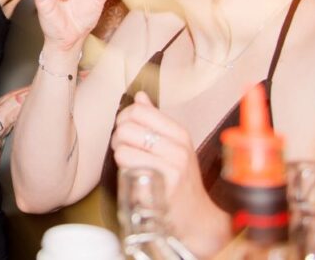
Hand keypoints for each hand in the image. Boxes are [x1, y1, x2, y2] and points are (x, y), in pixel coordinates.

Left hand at [111, 92, 228, 251]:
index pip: (139, 110)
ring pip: (122, 148)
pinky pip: (127, 168)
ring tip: (130, 163)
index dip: (125, 118)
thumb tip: (140, 97)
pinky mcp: (161, 187)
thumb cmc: (181, 179)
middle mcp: (178, 148)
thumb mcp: (174, 146)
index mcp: (180, 134)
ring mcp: (171, 168)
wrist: (196, 216)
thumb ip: (155, 120)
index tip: (127, 129)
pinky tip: (135, 177)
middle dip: (118, 138)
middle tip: (125, 149)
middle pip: (126, 128)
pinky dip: (124, 171)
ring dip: (119, 156)